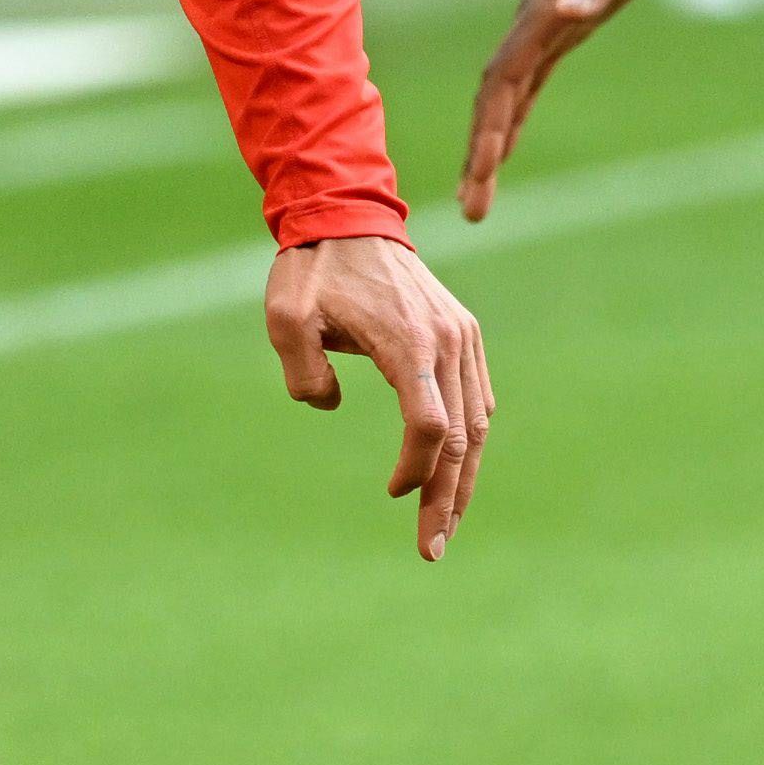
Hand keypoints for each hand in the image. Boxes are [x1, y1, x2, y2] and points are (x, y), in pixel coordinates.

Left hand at [263, 230, 495, 559]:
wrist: (347, 215)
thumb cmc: (312, 271)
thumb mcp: (286, 320)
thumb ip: (303, 373)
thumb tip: (328, 405)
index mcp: (409, 341)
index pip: (430, 427)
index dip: (417, 473)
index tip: (393, 496)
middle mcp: (448, 340)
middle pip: (462, 436)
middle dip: (449, 498)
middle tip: (432, 549)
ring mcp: (462, 336)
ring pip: (477, 423)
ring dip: (464, 478)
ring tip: (447, 525)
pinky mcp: (462, 333)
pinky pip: (476, 399)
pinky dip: (469, 441)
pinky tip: (455, 473)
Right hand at [459, 0, 694, 219]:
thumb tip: (570, 14)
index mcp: (542, 11)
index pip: (503, 83)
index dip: (488, 130)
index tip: (480, 175)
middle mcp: (534, 22)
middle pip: (494, 100)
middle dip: (479, 155)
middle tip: (472, 212)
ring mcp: (545, 26)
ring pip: (504, 97)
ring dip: (488, 147)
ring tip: (477, 198)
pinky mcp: (563, 29)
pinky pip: (526, 86)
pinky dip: (509, 121)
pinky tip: (502, 153)